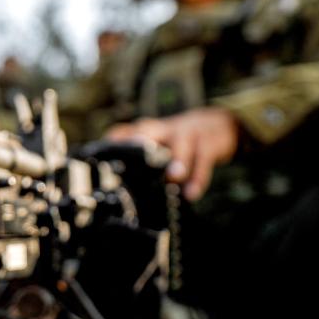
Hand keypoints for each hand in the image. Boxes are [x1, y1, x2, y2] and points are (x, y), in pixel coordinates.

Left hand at [106, 107, 239, 200]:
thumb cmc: (176, 142)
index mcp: (146, 131)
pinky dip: (199, 177)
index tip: (100, 160)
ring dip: (178, 159)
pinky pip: (204, 159)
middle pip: (149, 130)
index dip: (112, 144)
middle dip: (141, 140)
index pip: (123, 132)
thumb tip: (111, 185)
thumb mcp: (156, 145)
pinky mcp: (209, 143)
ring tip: (173, 177)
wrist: (217, 125)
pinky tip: (192, 194)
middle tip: (135, 149)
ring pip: (182, 143)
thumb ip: (136, 160)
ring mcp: (187, 133)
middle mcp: (164, 129)